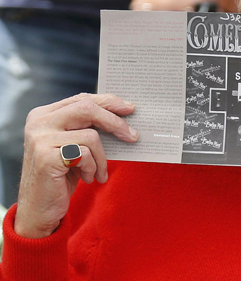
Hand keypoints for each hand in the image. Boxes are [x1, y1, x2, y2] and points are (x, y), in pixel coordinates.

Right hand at [14, 93, 138, 238]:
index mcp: (45, 115)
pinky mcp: (46, 157)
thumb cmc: (62, 176)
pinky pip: (85, 155)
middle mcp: (39, 122)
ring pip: (91, 136)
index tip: (129, 108)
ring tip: (98, 173)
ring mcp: (40, 138)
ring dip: (102, 158)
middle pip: (87, 108)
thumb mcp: (75, 147)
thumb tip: (124, 116)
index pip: (82, 99)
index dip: (108, 102)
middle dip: (115, 122)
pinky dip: (94, 168)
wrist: (39, 209)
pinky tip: (89, 179)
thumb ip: (87, 128)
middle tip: (133, 136)